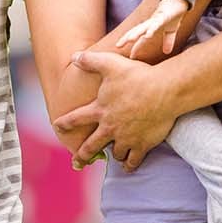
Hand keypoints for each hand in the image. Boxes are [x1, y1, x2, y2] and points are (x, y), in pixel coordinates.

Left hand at [55, 50, 179, 172]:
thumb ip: (90, 61)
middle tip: (77, 162)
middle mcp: (110, 127)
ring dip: (111, 154)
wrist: (164, 91)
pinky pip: (133, 160)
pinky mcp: (142, 144)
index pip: (76, 118)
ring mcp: (126, 138)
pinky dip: (130, 164)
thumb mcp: (110, 63)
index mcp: (100, 110)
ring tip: (111, 157)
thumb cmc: (137, 76)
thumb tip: (73, 56)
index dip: (65, 123)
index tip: (57, 127)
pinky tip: (128, 166)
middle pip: (91, 145)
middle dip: (82, 155)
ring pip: (114, 152)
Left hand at [114, 0, 190, 56]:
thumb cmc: (173, 15)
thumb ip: (168, 41)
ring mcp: (156, 20)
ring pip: (143, 27)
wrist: (179, 1)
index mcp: (151, 28)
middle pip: (136, 31)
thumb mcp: (171, 31)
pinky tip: (148, 35)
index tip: (131, 57)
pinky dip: (152, 29)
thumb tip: (167, 52)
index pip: (141, 39)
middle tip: (117, 45)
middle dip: (126, 38)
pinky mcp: (163, 16)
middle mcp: (150, 24)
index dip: (136, 47)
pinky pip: (156, 24)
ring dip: (136, 33)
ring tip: (129, 40)